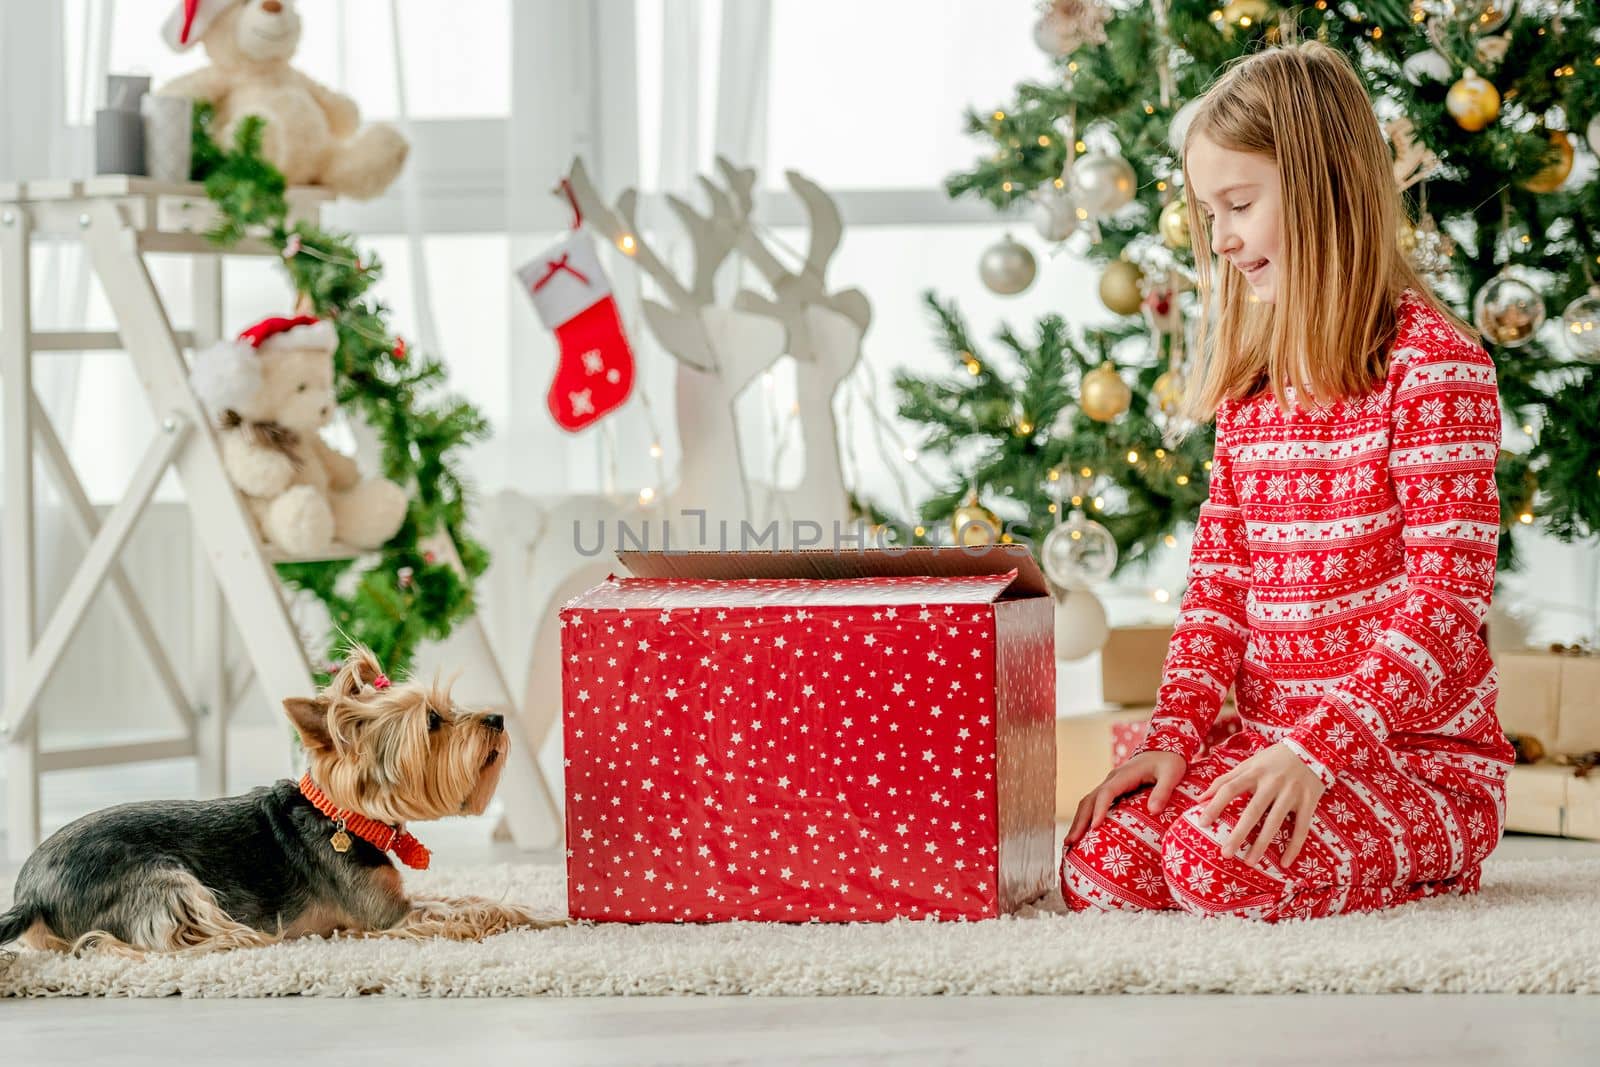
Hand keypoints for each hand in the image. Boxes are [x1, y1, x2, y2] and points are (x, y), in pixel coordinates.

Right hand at [1066, 750, 1186, 846]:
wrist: (1165, 751)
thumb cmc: (1169, 763)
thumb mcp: (1172, 774)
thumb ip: (1163, 791)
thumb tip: (1153, 811)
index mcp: (1124, 775)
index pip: (1106, 793)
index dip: (1099, 809)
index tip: (1095, 828)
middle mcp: (1112, 780)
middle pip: (1089, 800)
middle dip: (1079, 821)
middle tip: (1070, 842)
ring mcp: (1110, 785)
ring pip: (1088, 803)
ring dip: (1078, 821)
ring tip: (1070, 843)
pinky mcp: (1113, 791)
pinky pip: (1094, 804)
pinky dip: (1086, 819)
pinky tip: (1084, 834)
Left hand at [1196, 743, 1325, 866]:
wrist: (1312, 748)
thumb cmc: (1273, 759)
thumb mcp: (1249, 763)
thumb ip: (1225, 779)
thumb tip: (1199, 798)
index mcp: (1254, 772)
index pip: (1230, 789)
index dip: (1215, 805)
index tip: (1202, 822)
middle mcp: (1272, 783)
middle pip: (1253, 811)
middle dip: (1239, 833)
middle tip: (1225, 853)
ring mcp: (1291, 793)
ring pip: (1275, 822)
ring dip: (1262, 844)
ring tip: (1250, 863)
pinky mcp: (1309, 802)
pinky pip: (1301, 828)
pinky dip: (1294, 847)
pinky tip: (1284, 863)